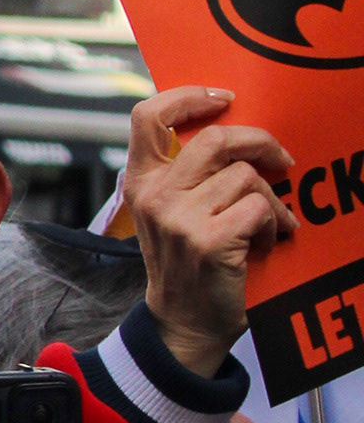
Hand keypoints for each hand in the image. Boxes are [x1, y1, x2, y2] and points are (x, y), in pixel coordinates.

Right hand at [124, 88, 294, 377]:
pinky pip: (259, 207)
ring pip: (246, 176)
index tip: (224, 99)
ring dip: (270, 200)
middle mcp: (155, 195)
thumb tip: (236, 132)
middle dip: (260, 144)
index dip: (189, 97)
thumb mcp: (169, 211)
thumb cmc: (186, 263)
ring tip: (268, 223)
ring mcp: (180, 218)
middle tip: (281, 162)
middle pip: (216, 138)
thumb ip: (186, 173)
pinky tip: (265, 242)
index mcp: (141, 181)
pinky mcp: (210, 241)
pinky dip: (273, 224)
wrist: (185, 325)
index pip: (149, 116)